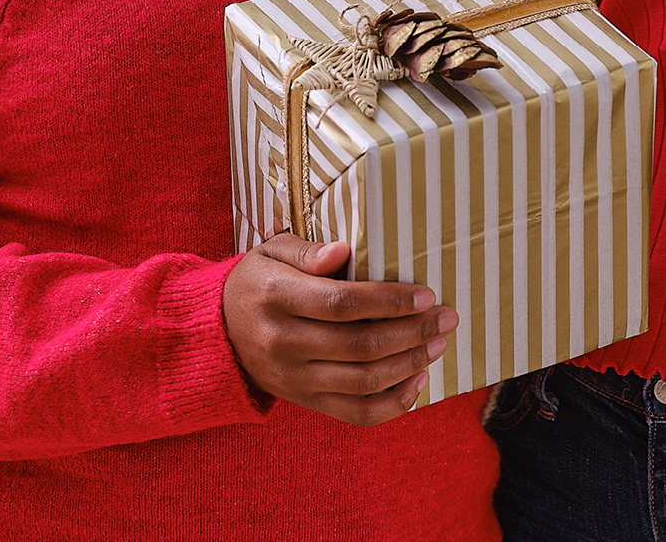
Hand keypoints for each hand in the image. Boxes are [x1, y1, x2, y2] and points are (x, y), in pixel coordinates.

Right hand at [221, 234, 455, 426]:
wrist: (220, 334)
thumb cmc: (257, 283)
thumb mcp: (271, 253)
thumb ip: (306, 251)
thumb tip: (342, 253)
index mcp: (276, 298)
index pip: (342, 304)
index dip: (388, 301)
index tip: (425, 294)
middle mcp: (285, 343)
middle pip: (360, 345)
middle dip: (412, 332)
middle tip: (445, 317)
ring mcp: (295, 380)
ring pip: (363, 381)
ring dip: (409, 364)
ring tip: (438, 344)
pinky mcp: (306, 402)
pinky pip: (356, 414)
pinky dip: (393, 404)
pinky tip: (418, 382)